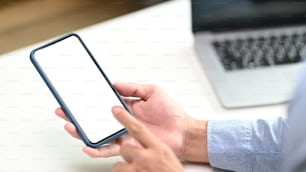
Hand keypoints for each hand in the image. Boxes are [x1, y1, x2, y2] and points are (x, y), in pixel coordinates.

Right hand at [55, 83, 207, 161]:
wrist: (182, 131)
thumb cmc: (171, 112)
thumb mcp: (152, 91)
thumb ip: (133, 88)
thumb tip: (115, 84)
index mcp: (126, 106)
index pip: (103, 102)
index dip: (89, 99)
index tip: (76, 94)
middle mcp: (122, 120)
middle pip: (95, 118)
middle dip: (78, 115)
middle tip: (64, 110)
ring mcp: (123, 133)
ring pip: (98, 134)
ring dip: (82, 131)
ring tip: (70, 125)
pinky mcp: (128, 146)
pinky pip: (109, 149)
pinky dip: (97, 148)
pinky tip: (87, 144)